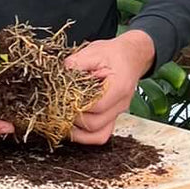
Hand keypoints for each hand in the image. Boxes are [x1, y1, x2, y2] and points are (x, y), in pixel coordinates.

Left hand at [63, 30, 155, 145]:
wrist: (131, 56)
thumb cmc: (114, 54)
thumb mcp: (94, 52)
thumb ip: (76, 63)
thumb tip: (59, 73)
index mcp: (118, 87)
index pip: (95, 106)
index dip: (76, 105)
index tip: (62, 98)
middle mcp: (120, 105)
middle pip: (94, 125)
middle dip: (73, 119)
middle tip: (58, 109)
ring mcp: (117, 114)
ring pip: (98, 136)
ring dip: (78, 133)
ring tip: (63, 121)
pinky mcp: (111, 117)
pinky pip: (100, 134)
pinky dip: (85, 135)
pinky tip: (73, 127)